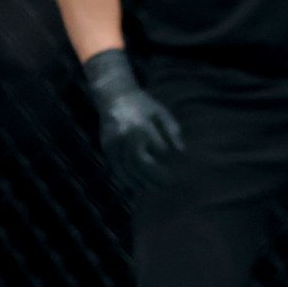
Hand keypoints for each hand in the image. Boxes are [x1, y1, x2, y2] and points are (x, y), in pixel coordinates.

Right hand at [82, 49, 184, 192]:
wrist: (115, 96)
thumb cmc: (143, 104)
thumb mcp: (161, 111)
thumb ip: (172, 129)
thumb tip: (181, 150)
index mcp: (142, 125)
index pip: (157, 148)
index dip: (166, 160)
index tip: (176, 171)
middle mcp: (126, 135)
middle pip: (140, 161)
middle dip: (153, 176)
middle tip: (165, 187)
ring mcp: (114, 142)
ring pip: (126, 167)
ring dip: (138, 181)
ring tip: (151, 190)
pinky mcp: (106, 147)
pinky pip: (115, 166)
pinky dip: (124, 178)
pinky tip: (134, 186)